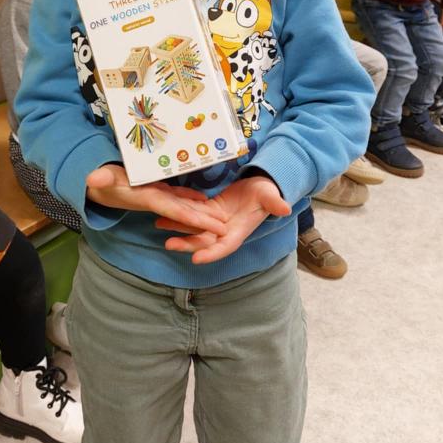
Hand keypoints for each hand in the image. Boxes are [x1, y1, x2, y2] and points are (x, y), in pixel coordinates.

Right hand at [86, 164, 226, 235]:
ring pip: (184, 207)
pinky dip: (190, 199)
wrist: (97, 187)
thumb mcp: (101, 178)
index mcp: (148, 198)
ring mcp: (158, 197)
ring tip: (221, 218)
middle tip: (226, 226)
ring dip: (201, 213)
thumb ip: (101, 178)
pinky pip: (177, 196)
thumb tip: (93, 179)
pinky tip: (204, 198)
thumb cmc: (100, 181)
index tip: (217, 227)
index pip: (177, 211)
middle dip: (204, 222)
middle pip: (185, 213)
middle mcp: (156, 201)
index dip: (197, 219)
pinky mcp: (157, 190)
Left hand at [156, 176, 290, 264]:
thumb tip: (284, 208)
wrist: (262, 184)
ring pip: (194, 228)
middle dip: (186, 244)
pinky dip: (179, 214)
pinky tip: (164, 210)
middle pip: (204, 241)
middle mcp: (225, 230)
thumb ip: (275, 202)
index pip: (225, 246)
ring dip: (177, 228)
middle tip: (168, 245)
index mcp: (240, 231)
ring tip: (158, 224)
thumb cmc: (267, 191)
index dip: (211, 253)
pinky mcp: (209, 209)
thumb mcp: (270, 195)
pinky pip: (192, 213)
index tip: (196, 259)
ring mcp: (215, 221)